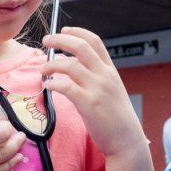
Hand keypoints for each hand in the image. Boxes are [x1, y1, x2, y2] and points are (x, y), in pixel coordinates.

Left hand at [41, 27, 147, 156]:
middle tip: (46, 40)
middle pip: (80, 47)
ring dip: (51, 64)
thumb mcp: (112, 90)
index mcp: (110, 70)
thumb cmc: (116, 118)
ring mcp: (97, 89)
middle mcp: (105, 76)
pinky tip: (48, 86)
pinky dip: (53, 83)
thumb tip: (74, 65)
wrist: (127, 140)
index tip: (64, 30)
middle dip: (60, 40)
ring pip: (69, 65)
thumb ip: (97, 76)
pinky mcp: (88, 104)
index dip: (77, 32)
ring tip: (43, 71)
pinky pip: (65, 86)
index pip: (94, 41)